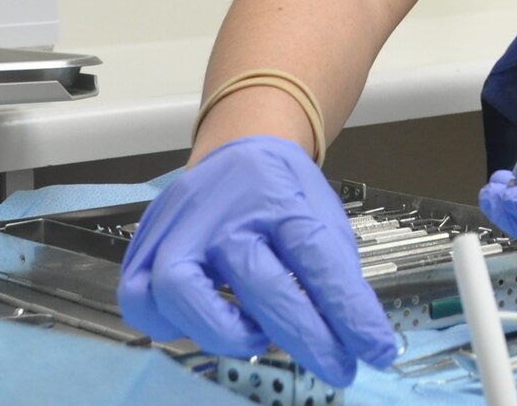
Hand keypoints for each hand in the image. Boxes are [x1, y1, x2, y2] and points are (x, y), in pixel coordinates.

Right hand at [117, 136, 398, 385]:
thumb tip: (361, 337)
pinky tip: (201, 322)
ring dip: (223, 331)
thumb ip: (335, 275)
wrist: (237, 150)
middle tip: (334, 366)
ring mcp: (180, 229)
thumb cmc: (282, 193)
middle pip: (259, 280)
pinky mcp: (145, 246)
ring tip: (255, 337)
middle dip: (303, 336)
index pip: (318, 258)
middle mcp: (226, 212)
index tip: (376, 350)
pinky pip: (140, 299)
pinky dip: (168, 324)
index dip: (349, 311)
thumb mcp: (322, 218)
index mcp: (281, 199)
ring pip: (180, 290)